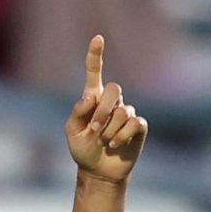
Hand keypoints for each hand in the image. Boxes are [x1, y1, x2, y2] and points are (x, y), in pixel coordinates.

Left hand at [65, 35, 148, 183]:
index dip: (96, 54)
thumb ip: (78, 113)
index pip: (94, 71)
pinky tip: (114, 145)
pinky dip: (122, 136)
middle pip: (115, 89)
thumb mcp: (72, 132)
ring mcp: (126, 113)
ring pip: (123, 111)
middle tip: (94, 129)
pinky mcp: (138, 127)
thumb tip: (90, 97)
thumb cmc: (83, 150)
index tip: (98, 38)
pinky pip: (134, 123)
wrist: (98, 172)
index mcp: (93, 98)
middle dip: (103, 110)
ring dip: (110, 130)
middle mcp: (111, 102)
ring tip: (104, 142)